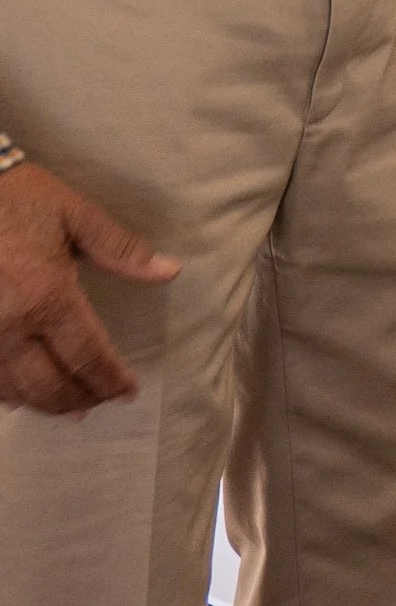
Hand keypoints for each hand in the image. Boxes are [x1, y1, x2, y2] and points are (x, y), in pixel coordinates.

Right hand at [0, 161, 179, 415]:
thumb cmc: (18, 199)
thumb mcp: (76, 215)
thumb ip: (121, 250)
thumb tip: (169, 271)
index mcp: (47, 297)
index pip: (87, 355)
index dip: (111, 380)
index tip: (128, 391)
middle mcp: (9, 326)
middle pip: (49, 384)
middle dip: (81, 399)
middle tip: (102, 401)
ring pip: (12, 390)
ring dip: (44, 404)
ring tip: (69, 406)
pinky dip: (5, 394)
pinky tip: (19, 397)